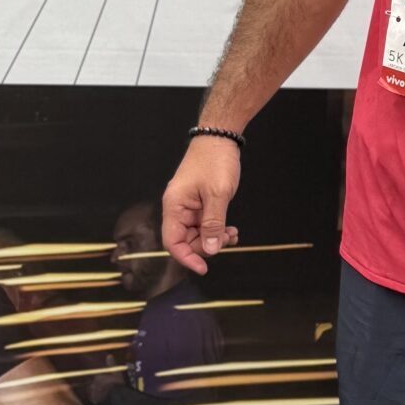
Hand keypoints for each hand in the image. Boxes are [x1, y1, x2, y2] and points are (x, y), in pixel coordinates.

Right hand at [162, 135, 240, 275]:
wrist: (220, 136)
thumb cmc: (215, 160)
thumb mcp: (218, 195)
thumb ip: (213, 224)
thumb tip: (209, 250)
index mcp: (174, 206)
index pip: (172, 242)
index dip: (187, 257)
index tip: (203, 267)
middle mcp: (177, 207)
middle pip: (186, 240)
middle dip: (206, 246)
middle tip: (226, 240)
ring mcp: (188, 205)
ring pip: (197, 233)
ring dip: (214, 238)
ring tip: (232, 233)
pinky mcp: (199, 202)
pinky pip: (204, 223)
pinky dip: (216, 229)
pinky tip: (230, 229)